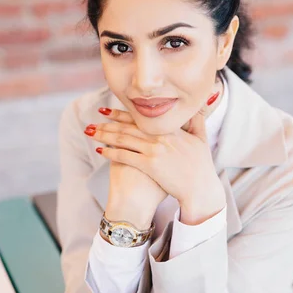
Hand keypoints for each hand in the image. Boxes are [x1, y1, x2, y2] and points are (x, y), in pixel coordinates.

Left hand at [84, 103, 225, 216]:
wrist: (201, 188)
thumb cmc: (202, 167)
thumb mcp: (202, 140)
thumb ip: (198, 121)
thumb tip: (201, 104)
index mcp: (171, 129)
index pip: (142, 118)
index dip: (124, 113)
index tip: (109, 111)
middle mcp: (161, 137)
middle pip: (129, 126)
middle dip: (109, 122)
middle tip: (94, 119)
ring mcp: (155, 150)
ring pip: (124, 139)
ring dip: (104, 135)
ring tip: (90, 132)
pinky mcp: (150, 165)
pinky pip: (125, 156)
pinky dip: (111, 152)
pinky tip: (100, 150)